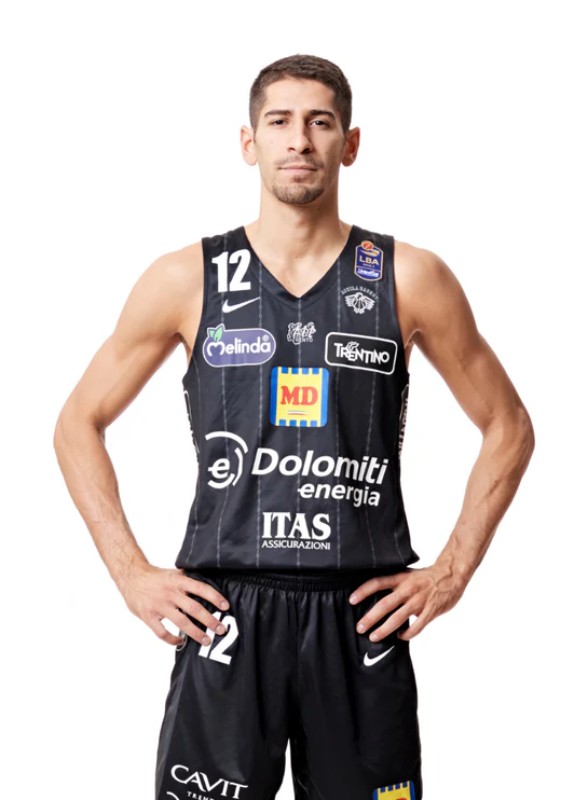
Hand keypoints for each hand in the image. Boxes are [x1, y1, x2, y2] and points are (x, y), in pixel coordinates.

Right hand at [119, 563, 230, 646]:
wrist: (131, 577)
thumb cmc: (155, 576)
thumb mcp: (173, 573)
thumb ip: (188, 579)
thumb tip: (208, 580)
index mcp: (178, 581)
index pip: (201, 588)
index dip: (215, 597)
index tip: (226, 606)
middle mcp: (171, 593)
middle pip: (194, 609)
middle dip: (210, 620)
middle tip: (221, 629)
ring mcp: (159, 606)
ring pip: (181, 623)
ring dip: (195, 633)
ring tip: (206, 640)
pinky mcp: (149, 617)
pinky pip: (162, 633)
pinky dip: (173, 639)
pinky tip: (181, 641)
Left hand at [348, 565, 465, 640]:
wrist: (451, 575)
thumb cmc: (427, 576)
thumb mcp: (407, 574)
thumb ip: (394, 584)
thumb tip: (375, 595)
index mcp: (401, 578)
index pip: (378, 582)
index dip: (363, 590)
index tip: (352, 599)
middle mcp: (408, 589)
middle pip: (385, 604)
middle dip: (370, 617)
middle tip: (359, 627)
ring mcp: (419, 601)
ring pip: (398, 618)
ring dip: (384, 629)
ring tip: (373, 637)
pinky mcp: (430, 612)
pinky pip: (416, 627)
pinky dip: (406, 634)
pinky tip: (399, 636)